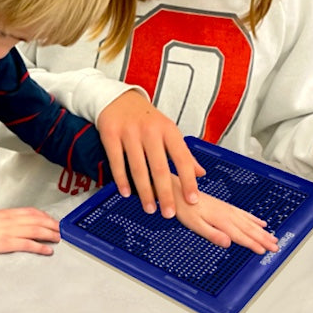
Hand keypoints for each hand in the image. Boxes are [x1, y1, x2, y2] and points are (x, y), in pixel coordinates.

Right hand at [0, 207, 59, 255]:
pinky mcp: (6, 243)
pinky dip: (40, 247)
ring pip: (36, 230)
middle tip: (62, 230)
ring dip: (50, 234)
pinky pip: (28, 244)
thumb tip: (17, 223)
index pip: (33, 212)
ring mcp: (10, 231)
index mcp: (9, 212)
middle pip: (38, 220)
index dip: (46, 216)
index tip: (54, 220)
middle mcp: (12, 219)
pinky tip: (48, 250)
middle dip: (52, 225)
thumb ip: (7, 219)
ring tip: (59, 238)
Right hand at [97, 90, 204, 218]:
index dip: (188, 180)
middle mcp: (150, 130)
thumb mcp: (168, 130)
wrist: (117, 98)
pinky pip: (116, 162)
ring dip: (145, 192)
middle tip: (169, 213)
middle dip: (165, 193)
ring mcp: (129, 132)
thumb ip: (184, 152)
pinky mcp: (111, 134)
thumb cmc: (146, 118)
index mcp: (168, 129)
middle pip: (159, 167)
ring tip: (150, 209)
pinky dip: (122, 180)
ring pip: (138, 168)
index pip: (182, 158)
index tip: (192, 199)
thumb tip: (201, 174)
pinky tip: (127, 193)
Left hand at [172, 176, 278, 253]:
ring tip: (273, 237)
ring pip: (249, 221)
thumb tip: (228, 243)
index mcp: (221, 220)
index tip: (265, 252)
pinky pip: (243, 213)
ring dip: (262, 230)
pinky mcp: (225, 206)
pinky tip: (260, 222)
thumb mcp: (195, 225)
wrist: (180, 191)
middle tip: (276, 247)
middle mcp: (227, 213)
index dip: (253, 244)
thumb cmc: (185, 209)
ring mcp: (227, 209)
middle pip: (249, 229)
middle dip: (263, 238)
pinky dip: (253, 218)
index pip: (241, 235)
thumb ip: (212, 234)